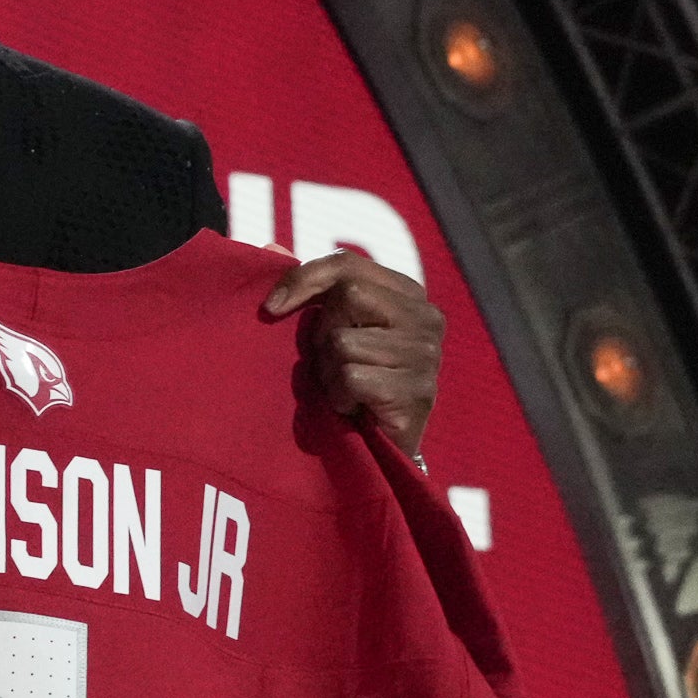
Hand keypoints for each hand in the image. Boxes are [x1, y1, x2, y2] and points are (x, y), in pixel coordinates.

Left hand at [265, 247, 445, 458]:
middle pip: (349, 295)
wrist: (380, 446)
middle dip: (323, 333)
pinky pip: (352, 377)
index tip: (270, 308)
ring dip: (329, 372)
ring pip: (344, 342)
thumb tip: (270, 250)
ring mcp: (427, 354)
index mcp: (408, 293)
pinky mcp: (418, 391)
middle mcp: (426, 317)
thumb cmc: (352, 381)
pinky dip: (339, 397)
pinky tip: (352, 408)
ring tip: (343, 389)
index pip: (347, 264)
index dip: (303, 279)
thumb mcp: (329, 329)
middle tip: (330, 363)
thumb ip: (308, 289)